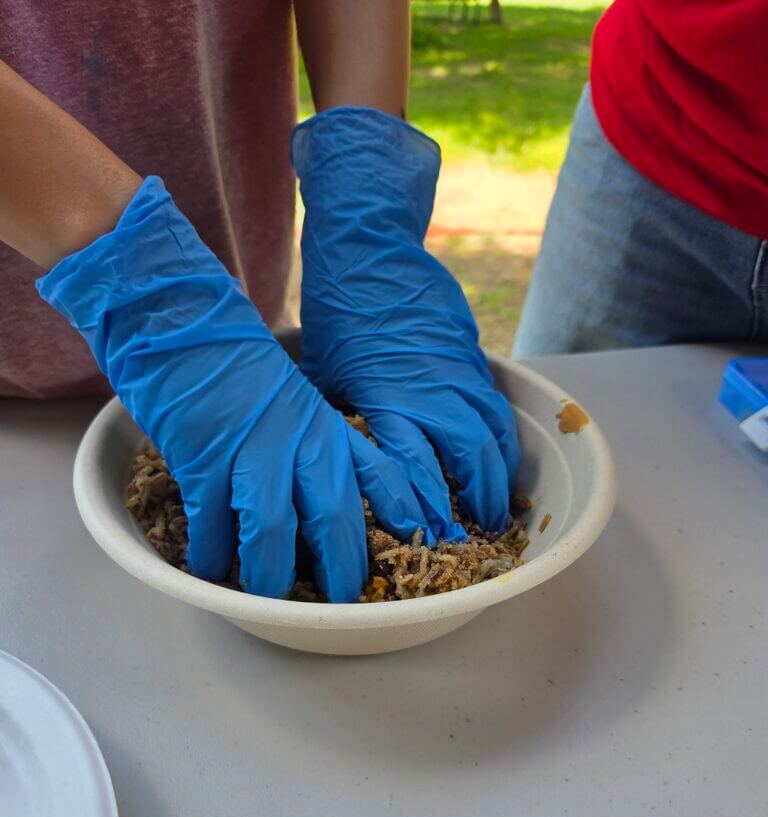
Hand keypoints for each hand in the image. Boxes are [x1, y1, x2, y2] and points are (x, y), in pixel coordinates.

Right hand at [37, 176, 427, 600]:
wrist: (182, 322)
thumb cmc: (238, 363)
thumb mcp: (295, 399)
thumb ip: (314, 442)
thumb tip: (322, 498)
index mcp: (326, 426)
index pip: (381, 473)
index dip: (405, 510)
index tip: (429, 539)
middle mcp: (299, 443)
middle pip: (334, 517)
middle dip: (342, 567)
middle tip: (342, 598)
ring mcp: (251, 451)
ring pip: (273, 531)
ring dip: (270, 573)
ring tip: (267, 593)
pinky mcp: (204, 460)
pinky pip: (212, 524)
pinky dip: (211, 554)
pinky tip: (209, 567)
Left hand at [292, 107, 520, 538]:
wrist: (369, 244)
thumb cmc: (338, 309)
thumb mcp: (321, 373)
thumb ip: (337, 422)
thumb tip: (335, 466)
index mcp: (390, 397)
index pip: (417, 468)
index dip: (428, 508)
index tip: (430, 538)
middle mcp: (433, 389)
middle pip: (471, 457)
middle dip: (480, 500)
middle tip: (479, 534)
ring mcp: (460, 370)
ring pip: (494, 432)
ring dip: (500, 475)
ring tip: (499, 509)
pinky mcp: (473, 355)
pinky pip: (498, 405)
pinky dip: (504, 438)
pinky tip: (502, 459)